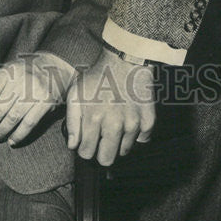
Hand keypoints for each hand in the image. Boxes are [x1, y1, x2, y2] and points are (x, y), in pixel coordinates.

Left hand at [0, 53, 75, 145]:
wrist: (55, 67)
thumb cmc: (25, 72)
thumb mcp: (9, 71)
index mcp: (8, 71)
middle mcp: (20, 80)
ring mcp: (34, 92)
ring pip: (12, 118)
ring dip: (0, 132)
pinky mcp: (46, 102)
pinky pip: (29, 123)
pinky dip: (18, 135)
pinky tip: (11, 141)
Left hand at [65, 47, 154, 165]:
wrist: (126, 61)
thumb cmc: (98, 77)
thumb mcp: (76, 93)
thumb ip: (72, 121)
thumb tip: (73, 145)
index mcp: (93, 119)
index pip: (86, 153)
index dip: (85, 147)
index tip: (87, 139)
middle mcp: (114, 125)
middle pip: (106, 160)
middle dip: (101, 152)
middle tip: (101, 137)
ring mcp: (133, 124)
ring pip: (123, 151)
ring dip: (118, 141)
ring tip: (115, 123)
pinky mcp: (148, 122)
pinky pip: (141, 141)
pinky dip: (135, 134)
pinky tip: (129, 119)